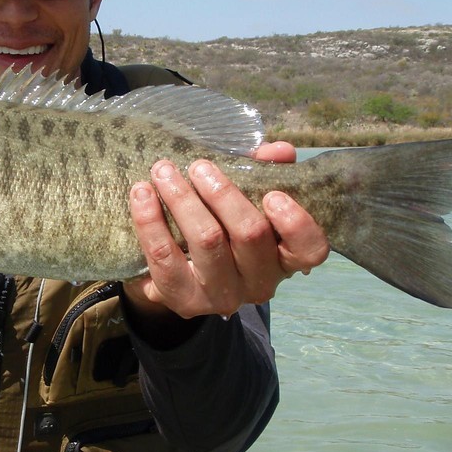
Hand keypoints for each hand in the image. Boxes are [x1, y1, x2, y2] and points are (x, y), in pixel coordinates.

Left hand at [122, 143, 328, 333]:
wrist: (175, 272)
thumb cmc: (220, 224)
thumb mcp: (245, 198)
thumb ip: (265, 173)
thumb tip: (278, 150)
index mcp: (284, 257)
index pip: (310, 250)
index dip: (295, 223)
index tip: (272, 194)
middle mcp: (260, 283)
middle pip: (250, 234)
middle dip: (222, 192)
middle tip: (199, 165)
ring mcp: (222, 296)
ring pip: (207, 241)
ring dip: (183, 199)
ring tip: (164, 171)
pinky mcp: (184, 301)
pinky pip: (164, 258)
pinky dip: (150, 221)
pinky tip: (141, 194)